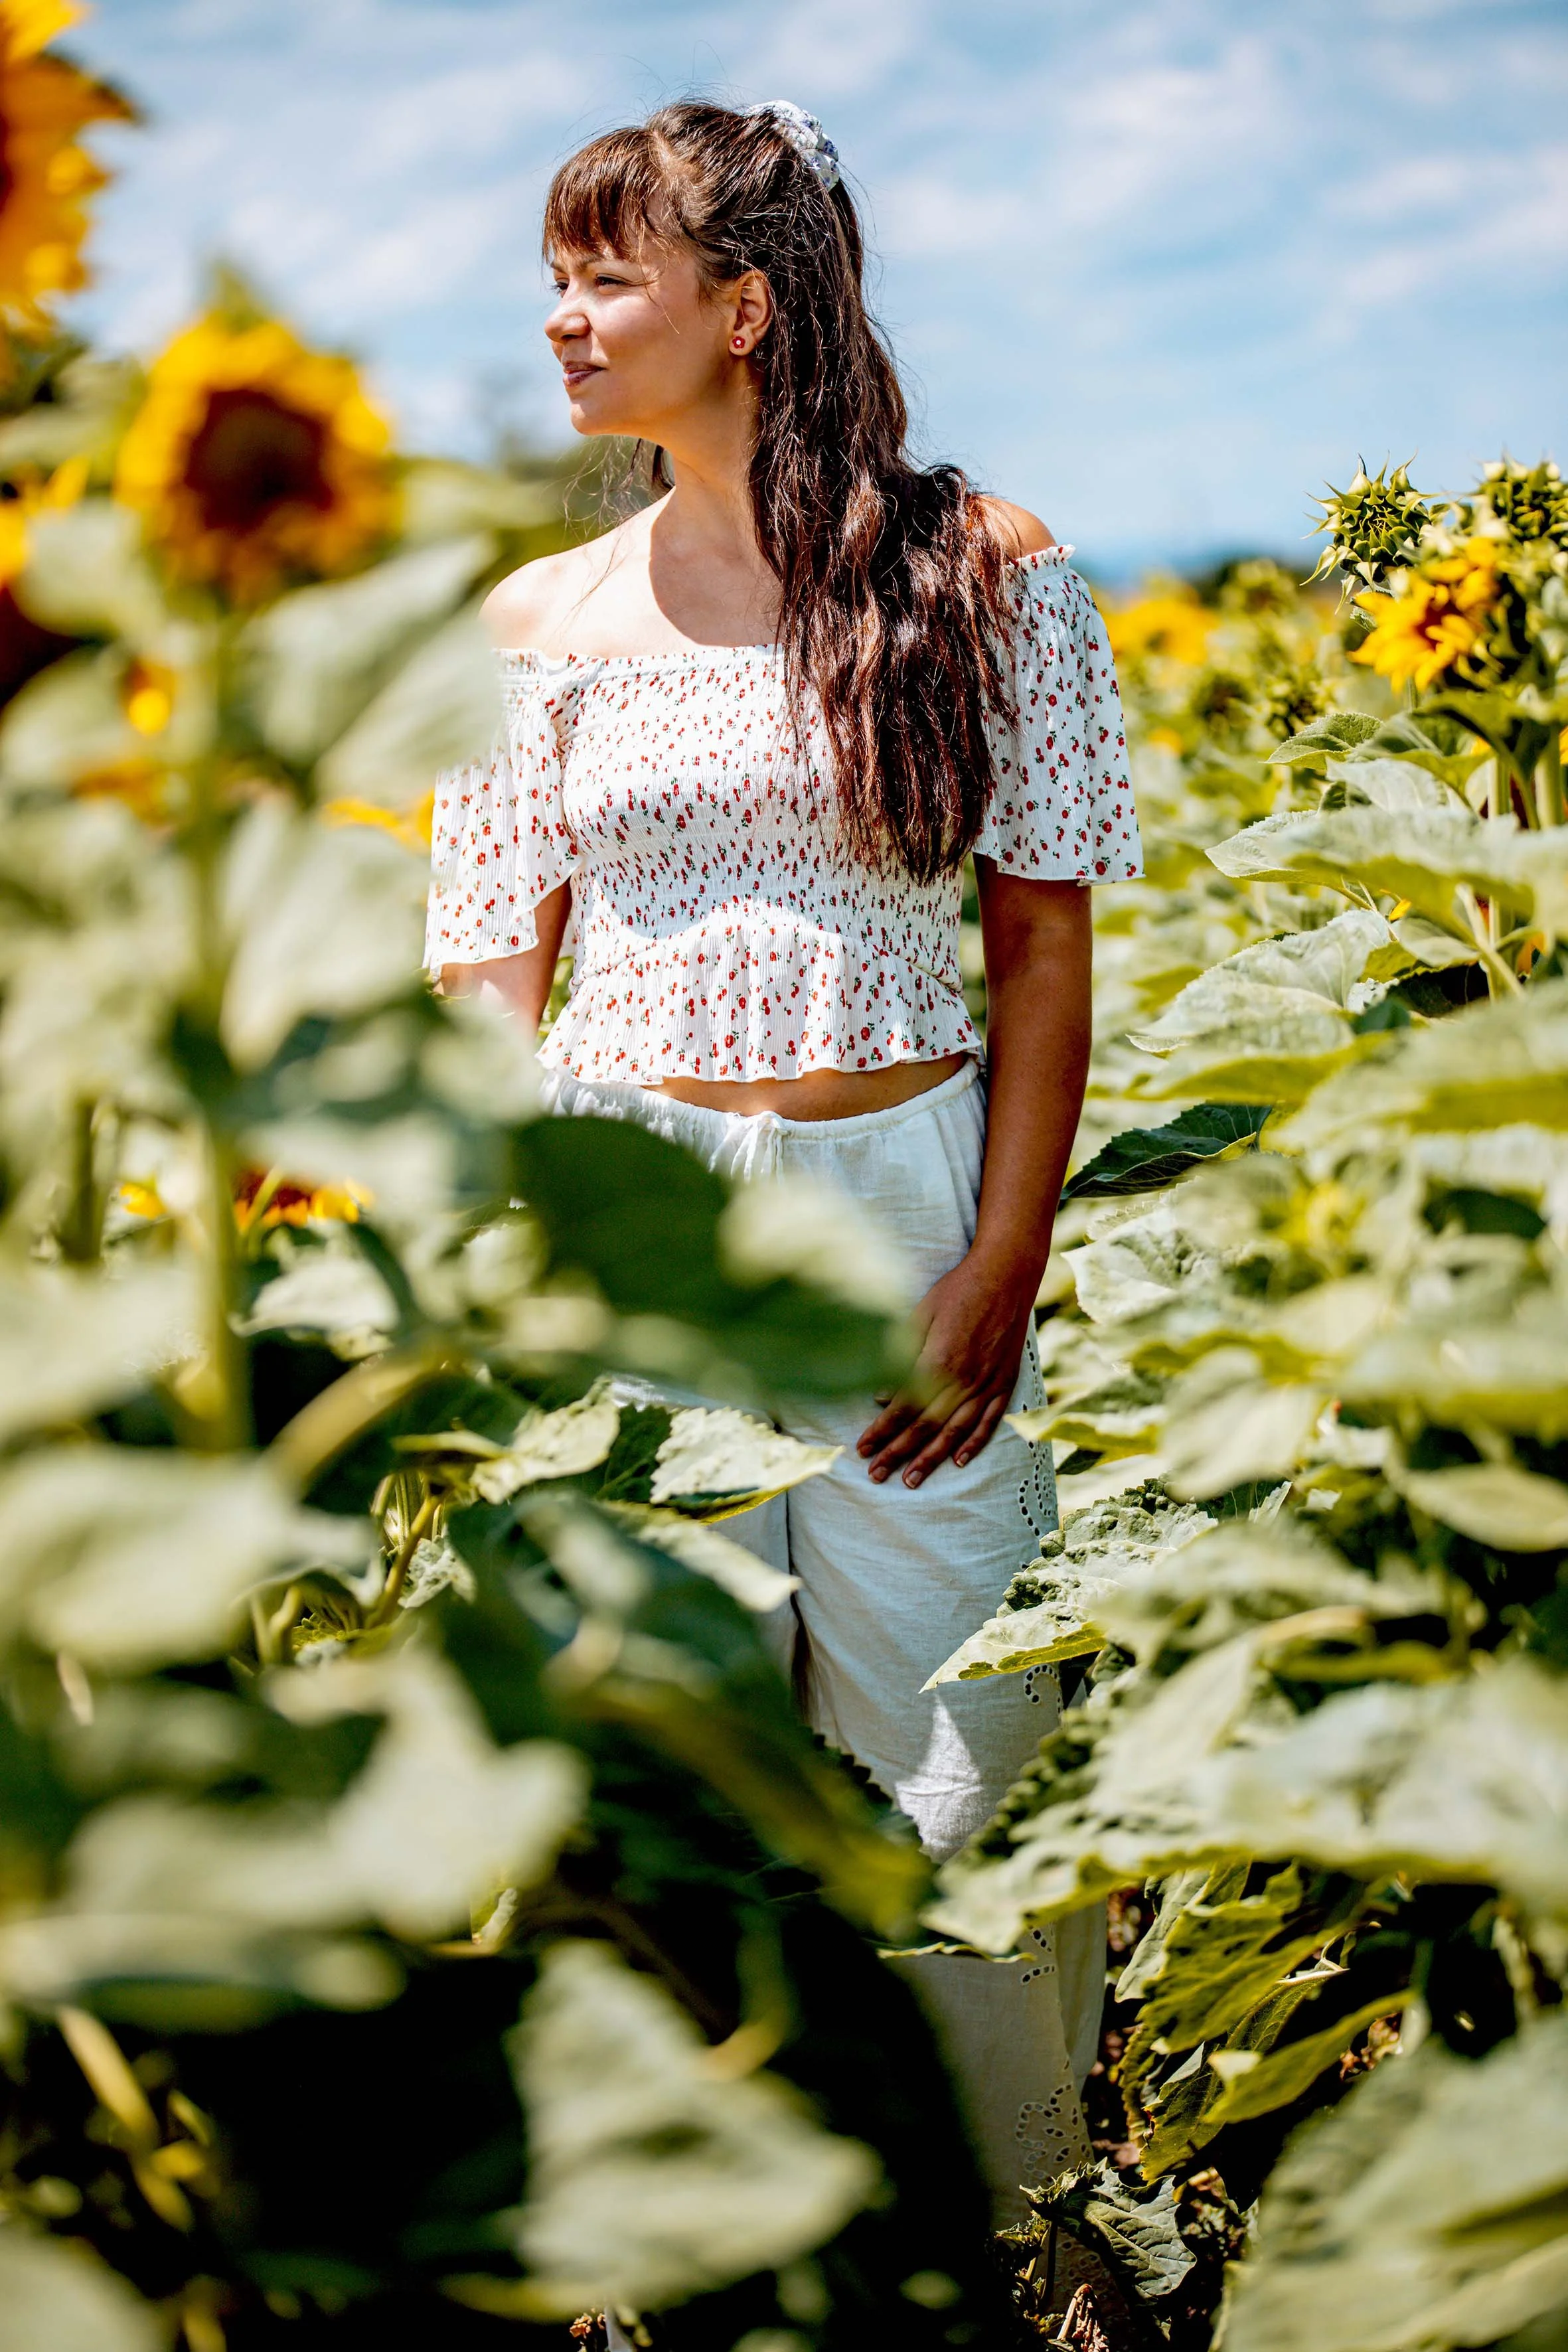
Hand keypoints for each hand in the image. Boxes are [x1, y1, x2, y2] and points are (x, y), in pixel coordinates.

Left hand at [856, 1251, 1035, 1488]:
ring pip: (956, 1431)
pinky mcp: (1006, 1382)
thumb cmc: (957, 1290)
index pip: (903, 1407)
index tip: (861, 1448)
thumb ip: (901, 1354)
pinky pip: (990, 1421)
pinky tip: (959, 1461)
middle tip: (875, 1474)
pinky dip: (974, 1443)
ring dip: (931, 1458)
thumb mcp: (921, 1314)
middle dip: (897, 1453)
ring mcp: (988, 1384)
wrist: (1007, 1274)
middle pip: (926, 1426)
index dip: (881, 1431)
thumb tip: (882, 1394)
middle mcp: (964, 1379)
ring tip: (910, 1480)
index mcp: (939, 1361)